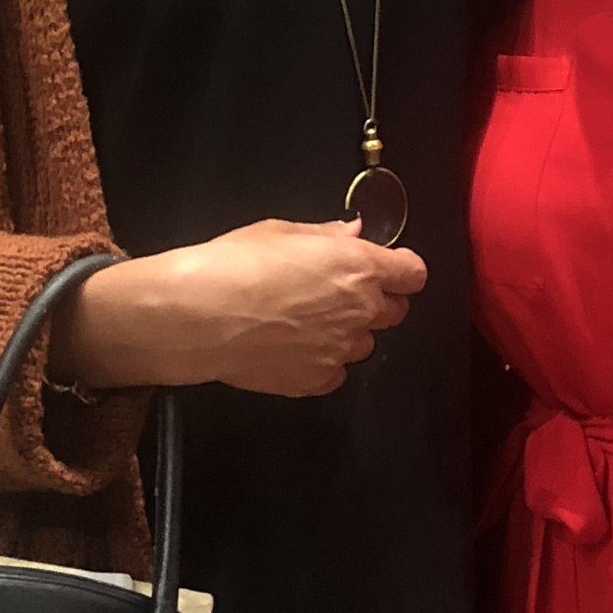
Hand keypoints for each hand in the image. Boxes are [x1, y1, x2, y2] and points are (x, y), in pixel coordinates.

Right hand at [61, 221, 425, 398]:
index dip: (401, 271)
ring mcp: (341, 350)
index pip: (412, 273)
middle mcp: (360, 310)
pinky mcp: (317, 381)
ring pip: (363, 343)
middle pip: (394, 311)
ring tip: (305, 323)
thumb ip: (327, 236)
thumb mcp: (281, 232)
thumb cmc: (235, 264)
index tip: (388, 269)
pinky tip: (291, 348)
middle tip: (337, 294)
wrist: (200, 316)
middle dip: (375, 302)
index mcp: (359, 266)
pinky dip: (322, 362)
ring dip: (346, 333)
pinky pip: (335, 372)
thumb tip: (353, 234)